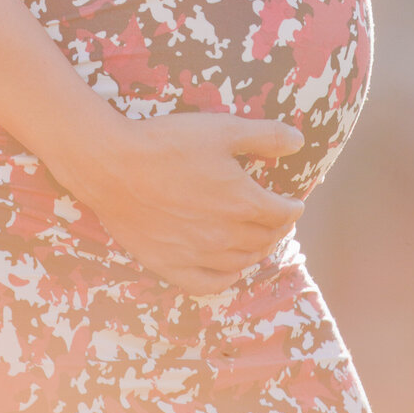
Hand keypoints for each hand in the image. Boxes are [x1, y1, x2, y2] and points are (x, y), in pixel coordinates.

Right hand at [60, 109, 306, 293]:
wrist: (114, 166)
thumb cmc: (168, 143)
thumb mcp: (223, 129)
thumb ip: (265, 136)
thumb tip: (299, 143)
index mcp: (242, 201)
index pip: (280, 213)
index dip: (291, 208)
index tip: (294, 204)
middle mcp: (225, 234)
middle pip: (264, 239)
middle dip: (277, 229)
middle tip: (278, 220)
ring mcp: (197, 254)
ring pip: (241, 261)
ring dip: (256, 251)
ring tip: (259, 240)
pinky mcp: (170, 265)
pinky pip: (208, 283)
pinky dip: (226, 278)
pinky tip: (230, 269)